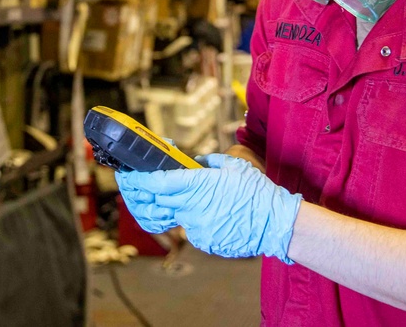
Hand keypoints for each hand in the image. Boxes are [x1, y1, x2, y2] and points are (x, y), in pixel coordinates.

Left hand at [115, 153, 301, 262]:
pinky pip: (192, 229)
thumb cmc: (257, 192)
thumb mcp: (233, 167)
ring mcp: (197, 228)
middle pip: (157, 202)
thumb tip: (196, 163)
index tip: (128, 175)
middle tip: (140, 188)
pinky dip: (196, 222)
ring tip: (200, 202)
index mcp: (198, 185)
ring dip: (178, 208)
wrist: (276, 224)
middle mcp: (192, 208)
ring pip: (176, 216)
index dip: (138, 179)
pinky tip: (215, 216)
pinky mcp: (204, 242)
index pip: (157, 182)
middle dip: (145, 195)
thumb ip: (208, 162)